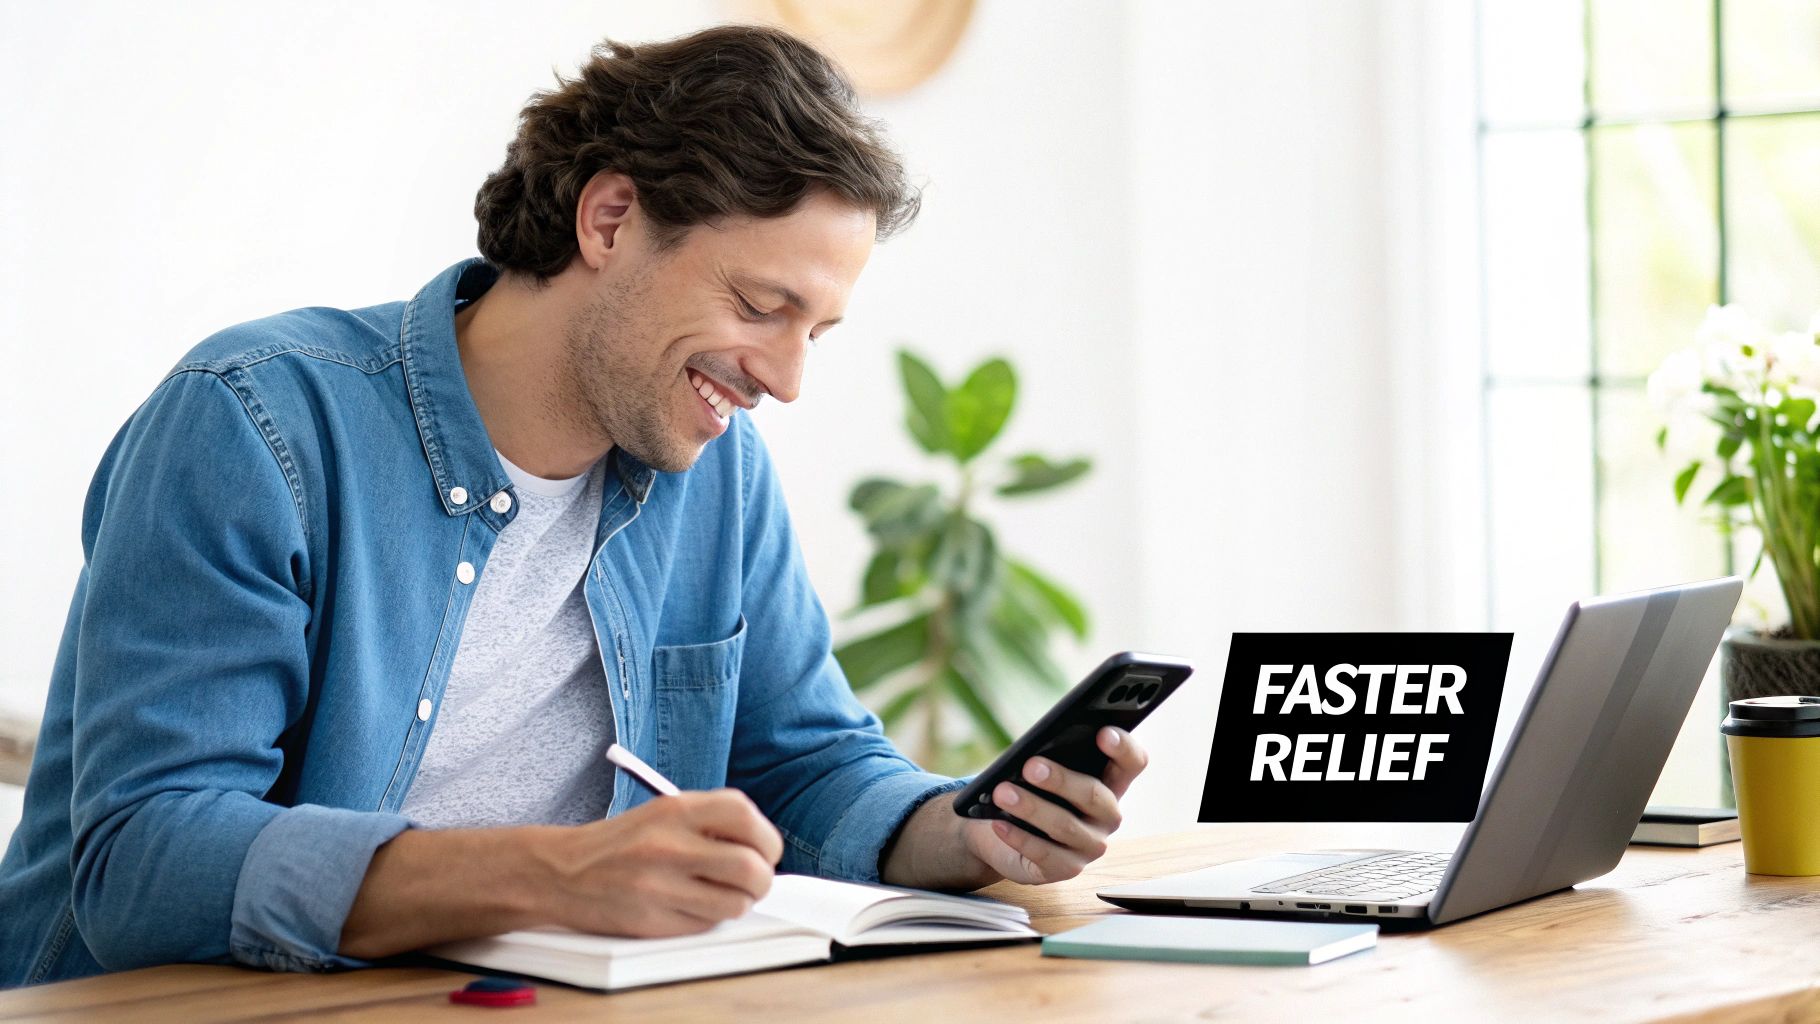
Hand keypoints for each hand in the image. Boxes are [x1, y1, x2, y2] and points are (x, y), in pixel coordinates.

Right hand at [537, 789, 782, 936]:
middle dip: (762, 879)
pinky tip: (690, 905)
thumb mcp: (663, 813)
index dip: (766, 838)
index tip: (765, 850)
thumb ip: (710, 822)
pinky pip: (706, 925)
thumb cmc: (620, 843)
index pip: (746, 817)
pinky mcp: (653, 921)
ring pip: (734, 904)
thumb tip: (761, 847)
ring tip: (719, 894)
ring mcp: (661, 886)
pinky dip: (709, 919)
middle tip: (754, 880)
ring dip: (737, 902)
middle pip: (750, 867)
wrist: (563, 873)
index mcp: (675, 810)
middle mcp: (670, 846)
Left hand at [961, 726, 1147, 884]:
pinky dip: (1019, 837)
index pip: (1132, 763)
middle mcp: (1108, 816)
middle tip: (1030, 766)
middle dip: (1061, 779)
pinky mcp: (1066, 869)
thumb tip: (1035, 756)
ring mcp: (1090, 846)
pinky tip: (999, 823)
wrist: (1000, 831)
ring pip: (1065, 826)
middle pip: (1094, 795)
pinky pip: (1044, 854)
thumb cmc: (1029, 791)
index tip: (1102, 733)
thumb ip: (1050, 759)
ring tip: (1002, 792)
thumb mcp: (1041, 771)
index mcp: (1111, 783)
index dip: (1123, 747)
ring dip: (1031, 807)